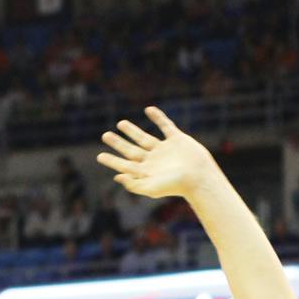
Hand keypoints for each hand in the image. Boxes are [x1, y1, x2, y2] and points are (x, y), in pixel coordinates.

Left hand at [97, 106, 217, 199]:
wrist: (198, 177)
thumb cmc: (175, 186)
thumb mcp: (151, 188)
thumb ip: (133, 184)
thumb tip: (117, 176)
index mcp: (146, 172)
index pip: (124, 165)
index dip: (112, 161)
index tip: (99, 156)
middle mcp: (153, 161)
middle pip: (131, 150)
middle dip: (118, 143)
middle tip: (105, 135)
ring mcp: (164, 150)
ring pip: (144, 137)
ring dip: (132, 130)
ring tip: (120, 123)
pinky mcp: (177, 140)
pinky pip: (165, 126)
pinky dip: (158, 118)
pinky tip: (149, 110)